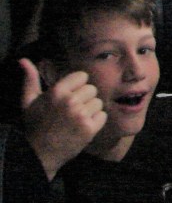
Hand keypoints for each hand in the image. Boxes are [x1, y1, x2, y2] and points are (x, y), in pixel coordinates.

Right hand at [20, 59, 106, 179]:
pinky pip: (103, 116)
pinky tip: (82, 127)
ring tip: (76, 120)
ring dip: (90, 111)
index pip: (82, 76)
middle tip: (71, 111)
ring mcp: (80, 115)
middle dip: (84, 99)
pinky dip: (96, 122)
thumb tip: (23, 60)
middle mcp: (70, 101)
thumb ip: (30, 79)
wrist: (40, 155)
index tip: (69, 96)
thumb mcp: (29, 102)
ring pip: (98, 102)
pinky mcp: (89, 128)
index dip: (77, 86)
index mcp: (57, 91)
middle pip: (92, 89)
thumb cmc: (35, 126)